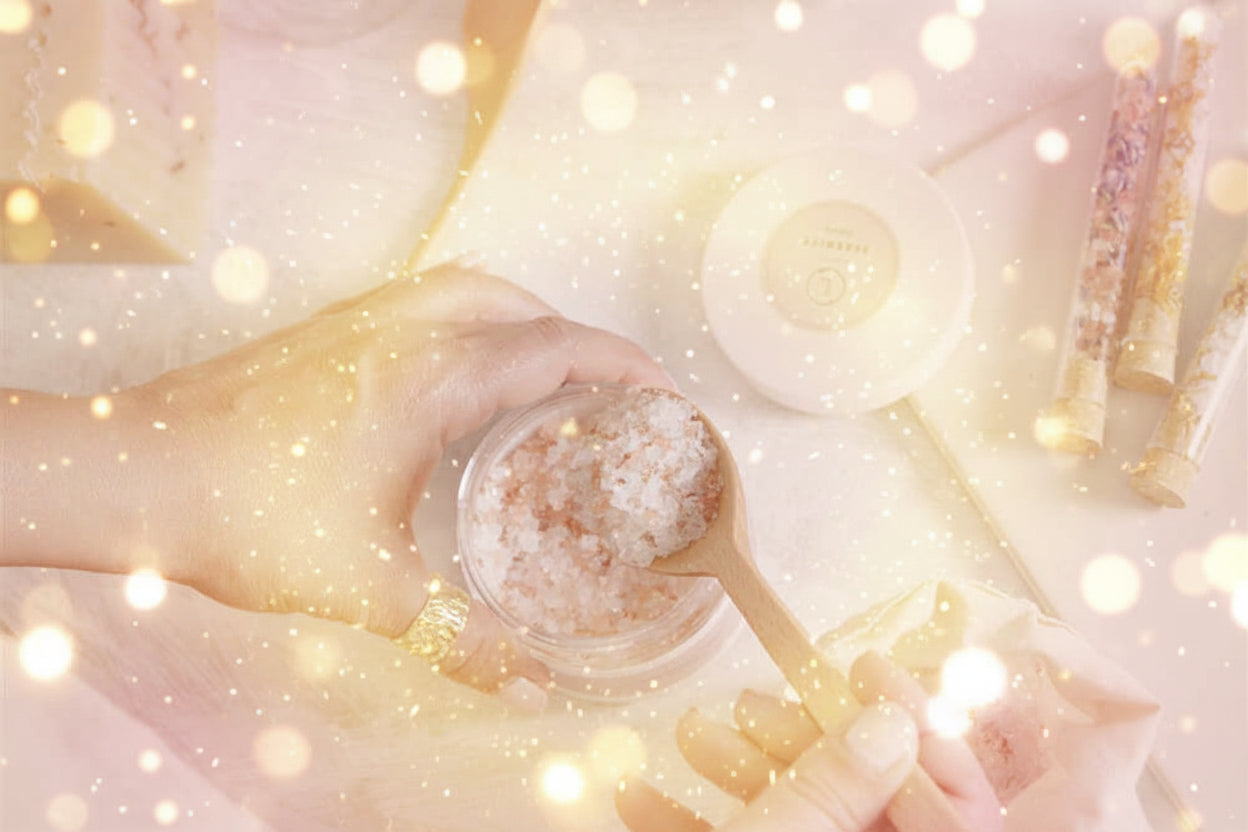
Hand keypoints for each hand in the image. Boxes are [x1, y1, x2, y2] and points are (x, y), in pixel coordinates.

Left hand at [97, 262, 672, 695]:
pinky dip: (474, 314)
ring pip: (476, 288)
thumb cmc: (249, 517)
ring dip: (529, 316)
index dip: (625, 363)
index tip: (664, 391)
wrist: (139, 474)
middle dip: (586, 341)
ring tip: (549, 372)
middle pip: (527, 307)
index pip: (558, 347)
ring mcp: (364, 320)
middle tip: (613, 393)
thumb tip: (533, 684)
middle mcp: (408, 331)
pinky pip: (429, 296)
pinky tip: (463, 368)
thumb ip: (462, 637)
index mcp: (437, 380)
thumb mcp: (373, 588)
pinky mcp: (329, 328)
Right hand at [615, 651, 1001, 830]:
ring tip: (688, 737)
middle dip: (802, 744)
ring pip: (803, 829)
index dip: (917, 723)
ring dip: (739, 780)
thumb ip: (842, 784)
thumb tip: (890, 719)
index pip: (952, 798)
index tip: (863, 668)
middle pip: (869, 806)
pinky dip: (703, 829)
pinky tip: (645, 802)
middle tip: (749, 702)